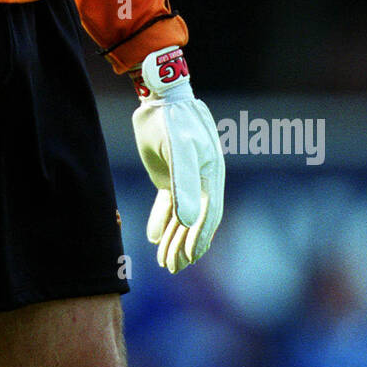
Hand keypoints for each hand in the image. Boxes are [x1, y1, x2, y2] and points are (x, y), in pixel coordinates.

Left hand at [130, 47, 224, 272]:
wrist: (160, 98)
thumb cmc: (173, 121)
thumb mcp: (179, 151)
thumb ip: (183, 184)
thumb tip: (188, 220)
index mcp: (211, 175)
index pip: (209, 214)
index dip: (200, 237)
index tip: (189, 258)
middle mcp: (201, 180)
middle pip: (195, 220)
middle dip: (184, 245)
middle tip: (172, 267)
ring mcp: (184, 178)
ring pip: (180, 215)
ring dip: (173, 238)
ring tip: (163, 261)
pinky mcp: (168, 175)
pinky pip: (168, 203)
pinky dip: (162, 220)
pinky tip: (155, 237)